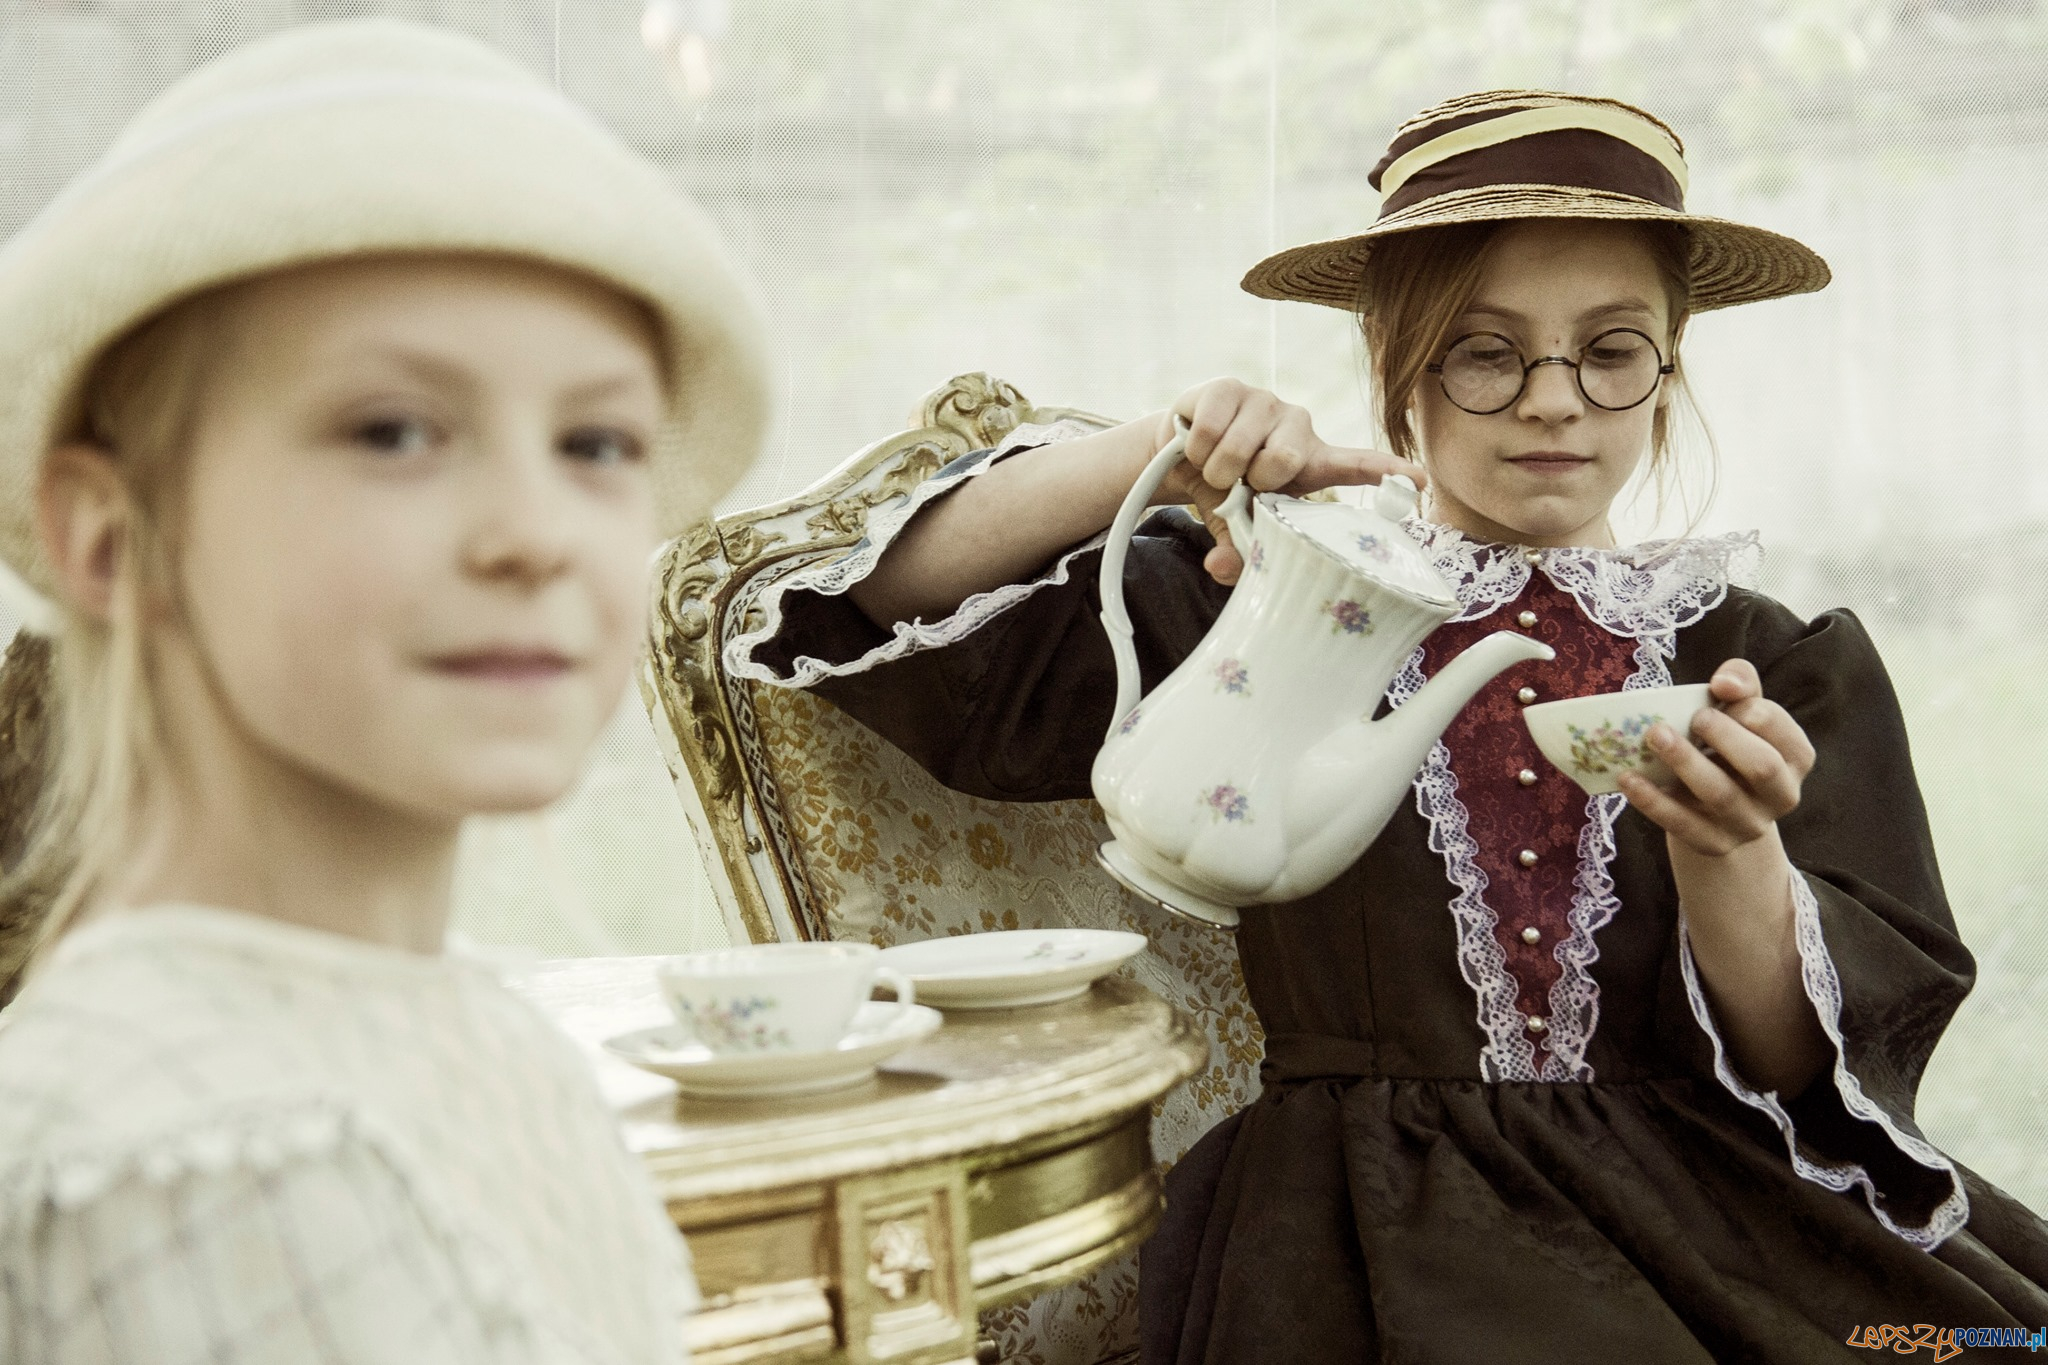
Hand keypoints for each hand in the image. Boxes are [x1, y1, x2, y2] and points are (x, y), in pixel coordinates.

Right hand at [1150, 378, 1425, 583]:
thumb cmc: (1222, 490)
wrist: (1177, 455)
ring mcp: (1266, 401)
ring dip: (1216, 470)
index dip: (1388, 473)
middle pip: (1287, 459)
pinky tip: (1197, 448)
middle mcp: (1297, 425)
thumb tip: (1220, 567)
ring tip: (1215, 468)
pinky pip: (1211, 429)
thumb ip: (1239, 551)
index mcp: (1311, 462)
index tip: (1420, 482)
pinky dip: (1196, 450)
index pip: (1358, 465)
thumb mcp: (1237, 525)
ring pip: (1240, 447)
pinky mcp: (1230, 386)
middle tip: (1239, 484)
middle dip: (1253, 481)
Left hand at [1617, 659, 1816, 856]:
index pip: (1784, 733)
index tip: (1721, 692)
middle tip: (1695, 717)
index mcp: (1794, 759)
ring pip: (1720, 796)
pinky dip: (1653, 801)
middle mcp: (1781, 795)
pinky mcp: (1714, 844)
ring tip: (1654, 735)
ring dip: (1685, 762)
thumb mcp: (1741, 714)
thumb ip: (1741, 686)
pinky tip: (1628, 778)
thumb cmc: (1729, 748)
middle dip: (1726, 738)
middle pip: (1761, 767)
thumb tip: (1725, 682)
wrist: (1717, 812)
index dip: (1754, 711)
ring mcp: (1748, 825)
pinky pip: (1682, 825)